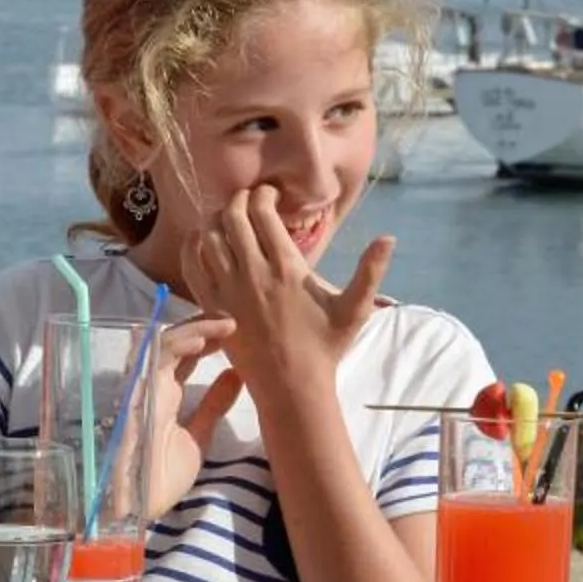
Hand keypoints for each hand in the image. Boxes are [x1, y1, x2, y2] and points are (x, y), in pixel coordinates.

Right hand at [138, 313, 242, 519]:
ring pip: (164, 343)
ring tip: (225, 325)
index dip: (207, 340)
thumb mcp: (197, 436)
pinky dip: (178, 344)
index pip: (185, 356)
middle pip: (175, 343)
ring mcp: (144, 387)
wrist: (137, 507)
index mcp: (165, 396)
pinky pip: (155, 359)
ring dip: (195, 330)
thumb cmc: (161, 477)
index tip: (236, 333)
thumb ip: (213, 405)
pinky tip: (203, 339)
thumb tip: (237, 374)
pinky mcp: (138, 393)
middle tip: (232, 320)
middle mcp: (152, 386)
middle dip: (202, 326)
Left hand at [184, 184, 393, 385]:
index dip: (263, 194)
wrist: (293, 386)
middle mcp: (252, 272)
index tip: (270, 195)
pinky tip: (202, 239)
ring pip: (209, 236)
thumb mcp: (355, 308)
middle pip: (233, 217)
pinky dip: (193, 245)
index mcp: (286, 266)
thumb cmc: (325, 346)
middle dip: (239, 200)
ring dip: (216, 219)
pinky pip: (192, 265)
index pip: (262, 212)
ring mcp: (228, 289)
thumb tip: (390, 237)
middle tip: (248, 200)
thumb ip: (371, 271)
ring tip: (228, 217)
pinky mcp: (212, 307)